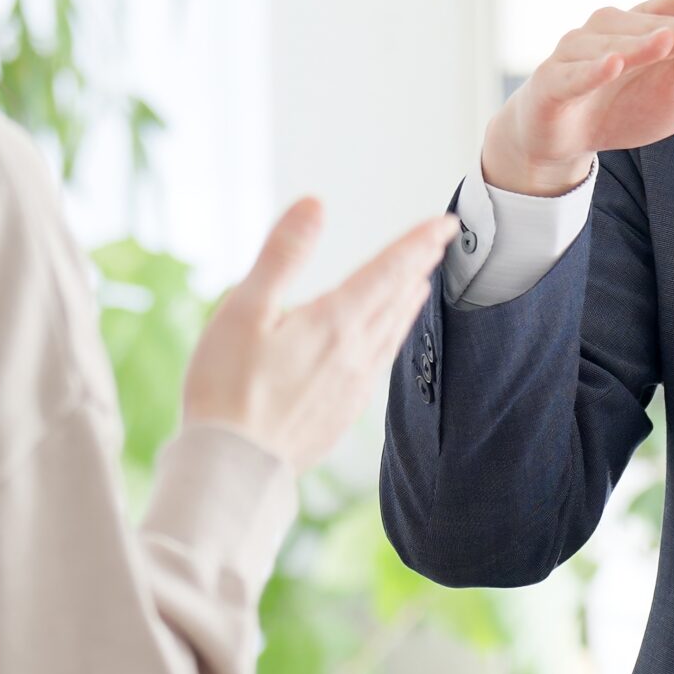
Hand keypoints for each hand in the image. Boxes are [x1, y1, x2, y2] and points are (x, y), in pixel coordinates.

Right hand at [182, 199, 457, 472]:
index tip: (446, 222)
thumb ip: (283, 254)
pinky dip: (392, 340)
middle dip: (419, 265)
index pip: (388, 270)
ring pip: (392, 333)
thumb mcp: (244, 309)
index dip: (418, 242)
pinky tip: (386, 343)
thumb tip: (315, 204)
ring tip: (421, 285)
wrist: (233, 469)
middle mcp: (355, 353)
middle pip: (397, 299)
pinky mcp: (342, 414)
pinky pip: (380, 365)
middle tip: (441, 241)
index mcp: (335, 322)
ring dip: (409, 303)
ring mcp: (352, 387)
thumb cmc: (227, 387)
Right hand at [480, 0, 673, 195]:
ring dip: (640, 44)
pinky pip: (574, 72)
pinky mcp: (553, 80)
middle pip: (653, 20)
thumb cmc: (631, 105)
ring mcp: (579, 49)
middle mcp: (614, 26)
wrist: (567, 139)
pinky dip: (592, 69)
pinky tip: (612, 65)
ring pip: (614, 43)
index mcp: (650, 23)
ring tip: (665, 45)